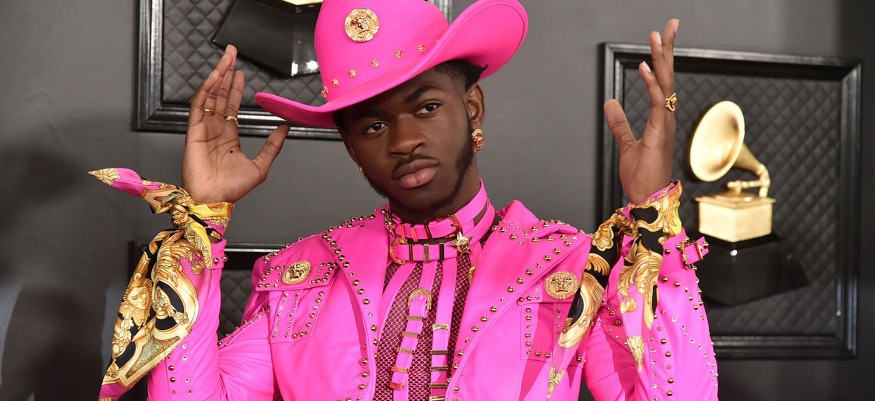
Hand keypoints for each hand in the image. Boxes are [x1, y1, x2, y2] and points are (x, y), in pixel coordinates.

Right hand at [182, 45, 288, 202]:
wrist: (215, 200)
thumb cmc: (233, 189)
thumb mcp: (261, 165)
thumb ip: (273, 146)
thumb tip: (285, 128)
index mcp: (229, 137)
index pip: (231, 106)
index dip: (235, 89)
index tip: (241, 74)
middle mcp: (215, 130)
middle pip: (220, 96)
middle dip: (226, 74)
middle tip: (232, 55)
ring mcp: (204, 129)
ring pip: (210, 97)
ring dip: (217, 77)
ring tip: (226, 60)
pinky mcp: (194, 132)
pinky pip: (199, 107)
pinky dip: (205, 91)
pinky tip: (214, 78)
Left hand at [605, 19, 678, 203]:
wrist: (647, 200)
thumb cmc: (642, 177)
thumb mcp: (626, 144)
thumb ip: (619, 123)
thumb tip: (609, 101)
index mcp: (661, 118)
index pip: (662, 81)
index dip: (662, 58)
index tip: (661, 37)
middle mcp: (667, 117)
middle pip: (668, 76)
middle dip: (668, 49)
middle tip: (670, 24)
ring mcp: (665, 124)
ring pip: (665, 84)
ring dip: (661, 59)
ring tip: (657, 36)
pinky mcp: (660, 133)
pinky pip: (656, 104)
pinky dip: (651, 85)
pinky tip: (644, 67)